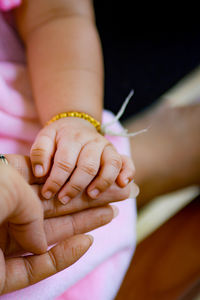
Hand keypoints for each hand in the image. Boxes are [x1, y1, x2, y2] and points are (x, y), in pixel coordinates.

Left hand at [0, 155, 118, 294]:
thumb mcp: (7, 184)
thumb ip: (31, 201)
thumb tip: (40, 230)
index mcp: (1, 185)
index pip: (46, 179)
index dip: (74, 177)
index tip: (98, 174)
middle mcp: (3, 212)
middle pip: (54, 206)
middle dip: (86, 199)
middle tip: (117, 193)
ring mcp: (1, 243)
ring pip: (51, 233)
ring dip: (84, 224)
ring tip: (112, 212)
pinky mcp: (1, 274)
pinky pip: (38, 266)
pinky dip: (64, 256)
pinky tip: (87, 242)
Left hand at [30, 118, 134, 203]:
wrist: (76, 124)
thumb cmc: (58, 137)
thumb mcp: (44, 138)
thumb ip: (39, 153)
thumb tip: (40, 173)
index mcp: (72, 137)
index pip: (65, 162)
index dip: (56, 181)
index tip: (47, 194)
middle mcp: (92, 141)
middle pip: (88, 166)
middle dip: (76, 186)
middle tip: (64, 199)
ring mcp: (106, 146)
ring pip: (111, 164)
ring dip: (103, 182)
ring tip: (92, 195)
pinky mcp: (115, 152)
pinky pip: (126, 161)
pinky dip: (128, 172)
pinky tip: (122, 184)